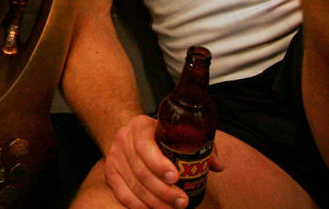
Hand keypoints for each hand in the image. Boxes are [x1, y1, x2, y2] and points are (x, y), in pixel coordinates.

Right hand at [104, 115, 223, 208]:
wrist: (128, 132)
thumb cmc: (157, 132)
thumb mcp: (175, 129)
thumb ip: (197, 143)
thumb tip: (218, 165)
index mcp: (139, 126)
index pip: (145, 146)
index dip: (159, 164)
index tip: (176, 177)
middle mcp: (123, 141)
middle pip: (141, 171)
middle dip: (164, 191)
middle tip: (182, 202)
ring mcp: (114, 158)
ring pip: (134, 186)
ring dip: (155, 201)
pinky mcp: (110, 173)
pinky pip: (123, 195)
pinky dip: (139, 206)